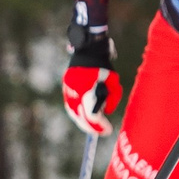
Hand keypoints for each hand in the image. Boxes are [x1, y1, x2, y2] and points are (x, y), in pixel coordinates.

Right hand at [62, 9, 117, 135]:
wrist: (87, 47)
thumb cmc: (104, 63)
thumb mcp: (112, 80)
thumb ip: (112, 97)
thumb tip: (108, 111)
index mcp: (86, 90)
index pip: (91, 115)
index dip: (99, 125)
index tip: (107, 131)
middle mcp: (74, 91)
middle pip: (80, 115)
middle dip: (90, 126)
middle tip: (100, 131)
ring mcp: (68, 88)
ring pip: (73, 110)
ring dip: (82, 119)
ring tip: (92, 125)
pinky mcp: (66, 84)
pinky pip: (70, 102)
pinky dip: (77, 110)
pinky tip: (83, 114)